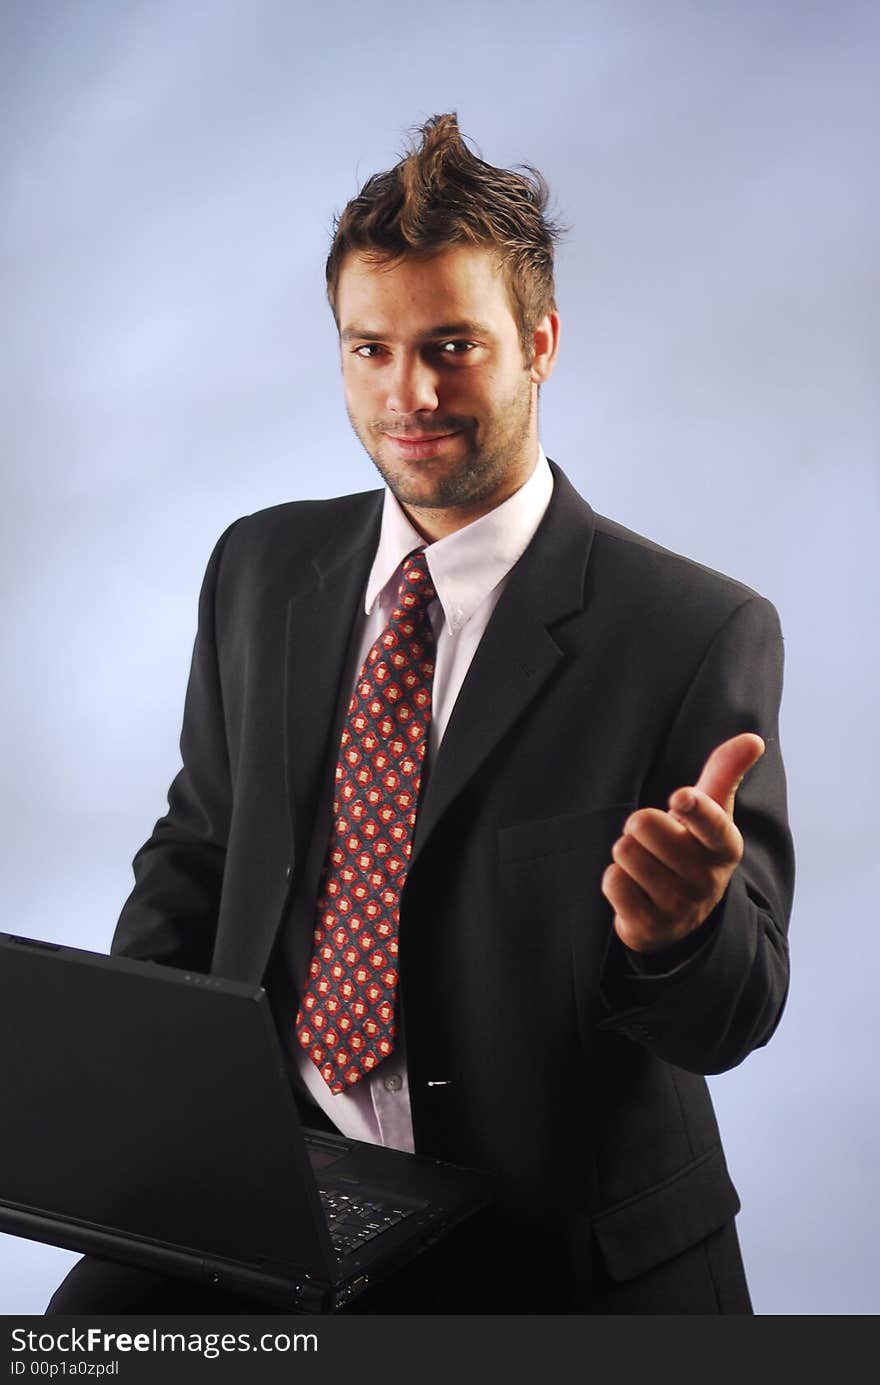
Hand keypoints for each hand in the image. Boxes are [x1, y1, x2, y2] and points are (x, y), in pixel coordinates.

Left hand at [601, 733, 764, 953]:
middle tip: (652, 839)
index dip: (694, 808)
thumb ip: (726, 772)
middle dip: (639, 825)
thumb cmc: (693, 848)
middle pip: (644, 824)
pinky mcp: (649, 926)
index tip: (681, 797)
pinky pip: (613, 882)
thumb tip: (753, 738)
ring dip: (626, 853)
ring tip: (645, 864)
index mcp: (725, 846)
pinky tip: (634, 889)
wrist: (680, 918)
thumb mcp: (713, 813)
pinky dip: (615, 880)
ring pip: (625, 852)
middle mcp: (706, 879)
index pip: (712, 824)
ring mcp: (678, 906)